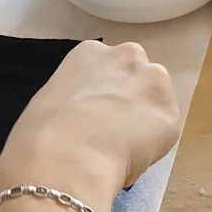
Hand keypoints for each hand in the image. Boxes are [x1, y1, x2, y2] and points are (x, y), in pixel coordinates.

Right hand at [0, 41, 180, 209]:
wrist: (64, 159)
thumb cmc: (40, 132)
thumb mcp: (49, 100)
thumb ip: (75, 97)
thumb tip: (85, 117)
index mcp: (91, 52)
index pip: (106, 66)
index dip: (101, 92)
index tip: (93, 112)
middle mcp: (127, 56)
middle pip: (137, 75)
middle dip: (130, 98)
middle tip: (111, 129)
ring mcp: (154, 83)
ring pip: (156, 101)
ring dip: (145, 120)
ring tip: (122, 147)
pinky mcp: (171, 116)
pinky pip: (164, 133)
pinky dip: (152, 148)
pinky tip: (128, 159)